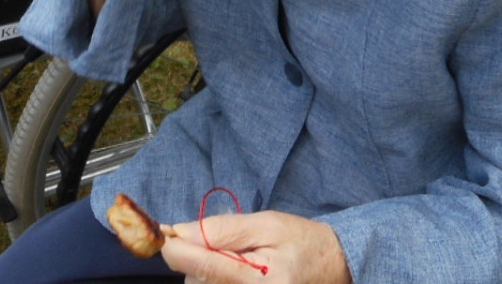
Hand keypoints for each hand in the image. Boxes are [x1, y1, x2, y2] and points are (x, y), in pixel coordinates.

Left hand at [162, 210, 350, 283]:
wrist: (334, 268)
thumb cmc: (301, 241)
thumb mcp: (267, 224)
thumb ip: (224, 229)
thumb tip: (180, 232)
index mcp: (258, 279)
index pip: (200, 265)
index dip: (176, 248)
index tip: (167, 234)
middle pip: (195, 282)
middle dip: (198, 260)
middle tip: (228, 247)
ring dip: (206, 274)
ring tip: (237, 263)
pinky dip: (214, 283)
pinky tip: (233, 276)